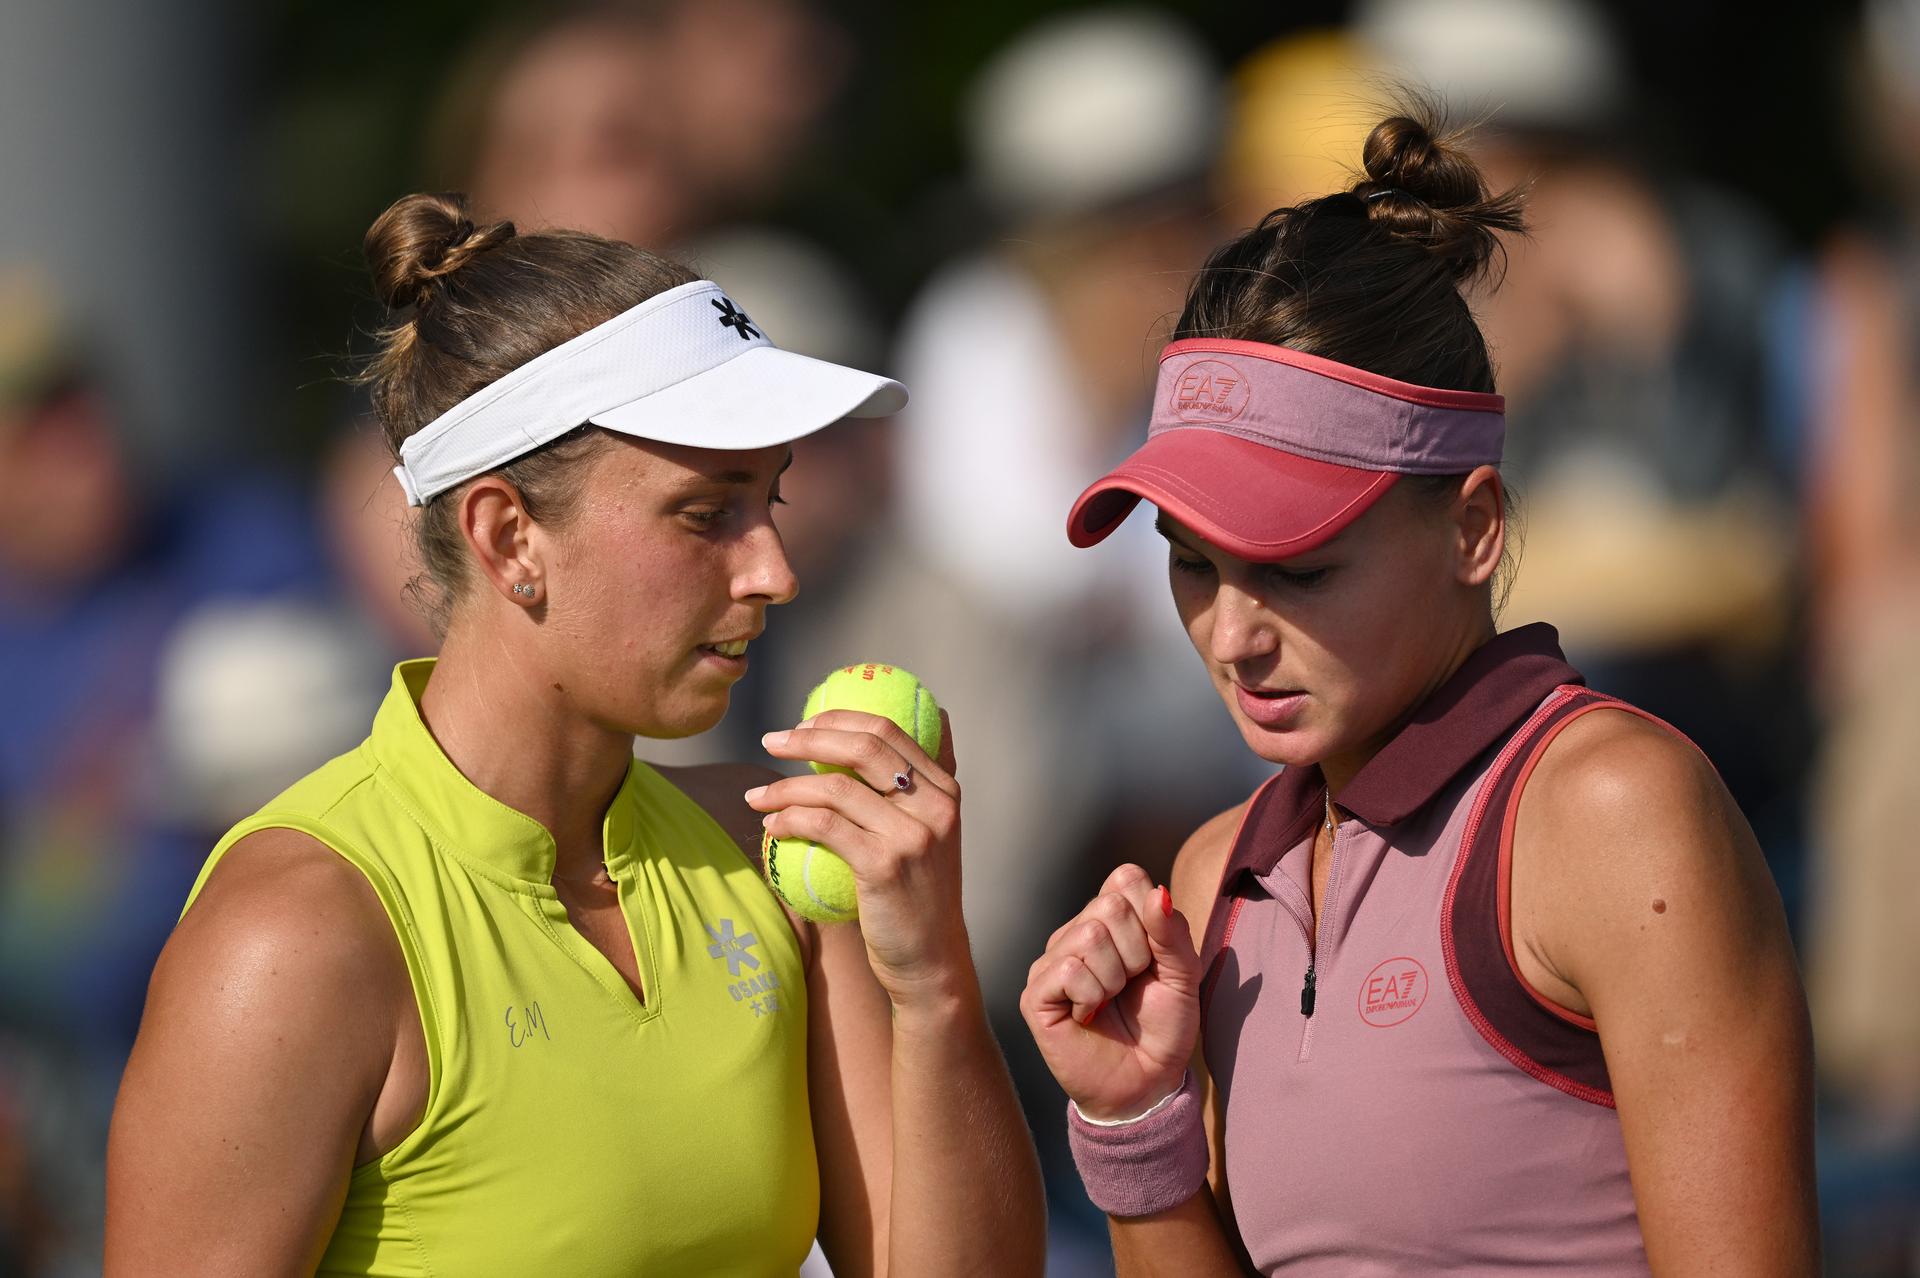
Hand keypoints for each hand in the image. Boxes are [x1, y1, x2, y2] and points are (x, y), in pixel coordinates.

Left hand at [746, 708, 969, 1008]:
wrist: (931, 961)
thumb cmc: (918, 897)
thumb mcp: (931, 835)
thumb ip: (916, 788)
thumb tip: (891, 732)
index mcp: (945, 788)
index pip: (888, 729)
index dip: (838, 717)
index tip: (803, 723)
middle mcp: (935, 805)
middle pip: (863, 746)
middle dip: (808, 736)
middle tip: (771, 741)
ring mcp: (912, 834)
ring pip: (836, 788)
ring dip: (785, 786)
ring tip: (756, 796)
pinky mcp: (885, 864)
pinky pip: (824, 826)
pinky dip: (790, 820)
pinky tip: (771, 827)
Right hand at [1019, 864, 1202, 1121]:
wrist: (1147, 1082)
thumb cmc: (1163, 1027)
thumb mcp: (1183, 974)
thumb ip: (1173, 932)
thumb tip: (1158, 893)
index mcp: (1110, 920)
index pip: (1125, 877)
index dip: (1150, 916)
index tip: (1154, 957)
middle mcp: (1076, 932)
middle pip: (1109, 906)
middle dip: (1137, 953)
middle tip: (1132, 985)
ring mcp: (1052, 961)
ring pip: (1089, 937)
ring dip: (1115, 979)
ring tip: (1110, 1002)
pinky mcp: (1036, 994)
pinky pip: (1069, 971)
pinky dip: (1092, 997)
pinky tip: (1089, 1015)